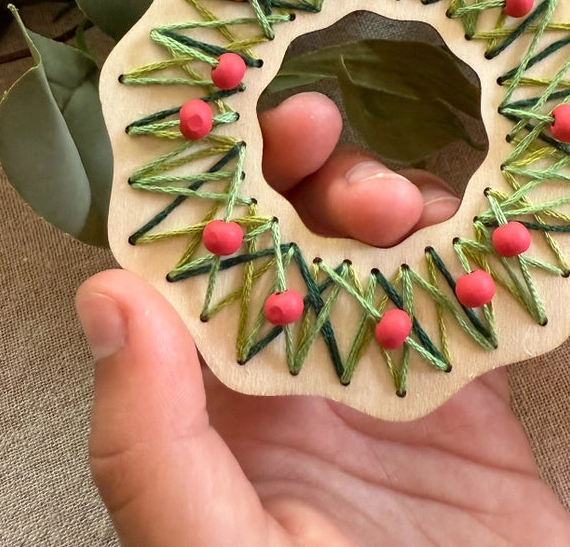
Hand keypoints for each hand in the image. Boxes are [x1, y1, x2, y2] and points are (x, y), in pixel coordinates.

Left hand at [76, 92, 569, 545]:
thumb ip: (148, 444)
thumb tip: (107, 298)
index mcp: (212, 410)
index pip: (193, 268)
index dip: (207, 186)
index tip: (235, 125)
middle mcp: (288, 381)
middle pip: (280, 239)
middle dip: (296, 171)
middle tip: (320, 126)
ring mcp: (378, 375)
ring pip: (366, 248)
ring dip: (378, 199)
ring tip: (400, 199)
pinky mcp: (460, 385)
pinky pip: (454, 286)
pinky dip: (460, 241)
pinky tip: (462, 224)